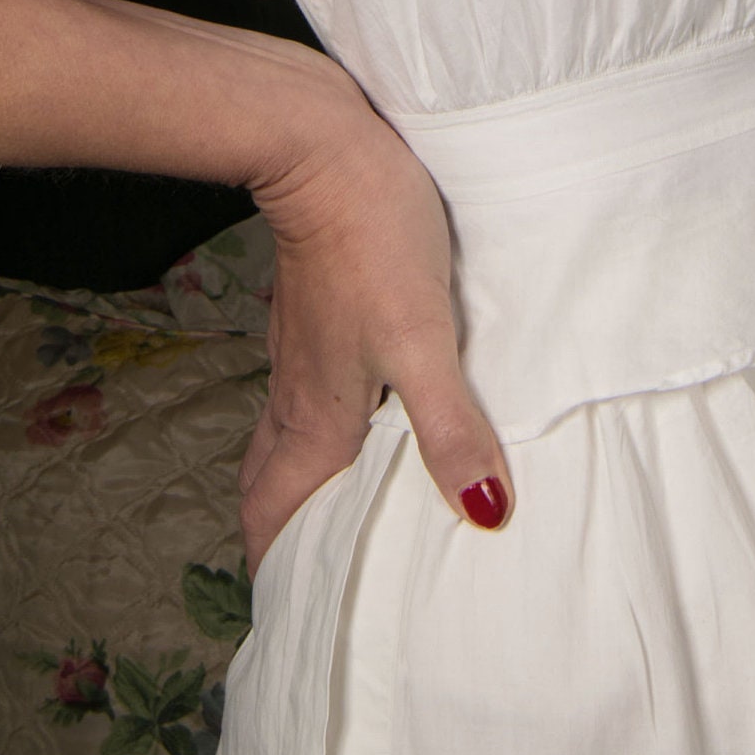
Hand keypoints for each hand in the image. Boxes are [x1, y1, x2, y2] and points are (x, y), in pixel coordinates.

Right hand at [241, 98, 511, 573]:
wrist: (321, 141)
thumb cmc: (371, 235)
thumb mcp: (424, 337)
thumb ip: (449, 427)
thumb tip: (483, 516)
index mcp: (317, 415)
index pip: (273, 516)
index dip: (278, 568)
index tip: (297, 613)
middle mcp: (298, 390)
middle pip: (271, 484)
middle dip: (285, 534)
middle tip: (316, 572)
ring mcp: (301, 346)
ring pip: (287, 435)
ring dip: (304, 478)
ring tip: (342, 507)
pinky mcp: (315, 306)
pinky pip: (305, 388)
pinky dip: (322, 422)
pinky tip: (361, 409)